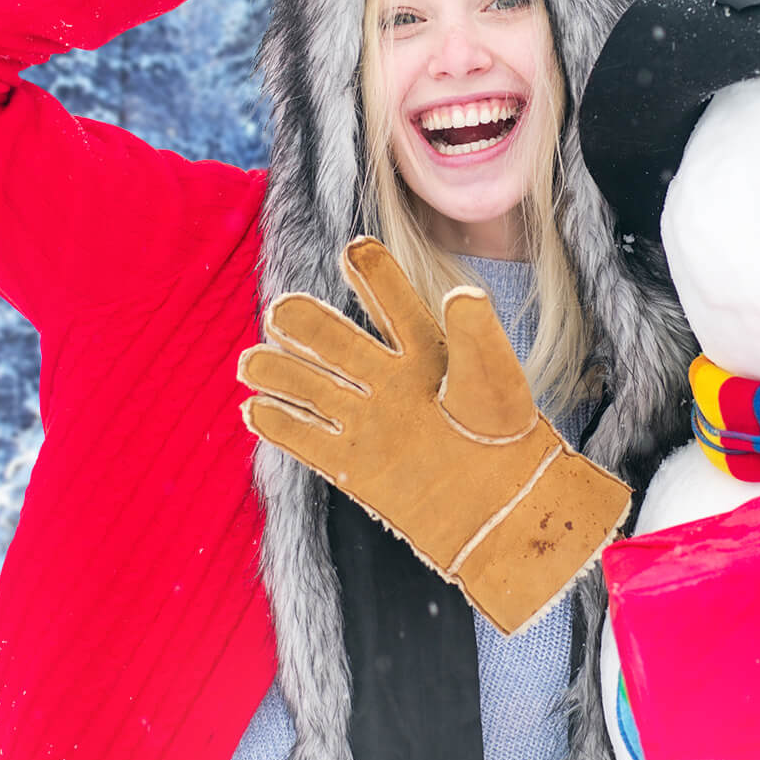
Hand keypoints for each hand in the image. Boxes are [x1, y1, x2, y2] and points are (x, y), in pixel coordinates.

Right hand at [238, 236, 633, 632]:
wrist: (505, 510)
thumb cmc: (508, 438)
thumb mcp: (497, 378)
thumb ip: (477, 335)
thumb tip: (462, 292)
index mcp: (428, 351)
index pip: (394, 304)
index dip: (375, 276)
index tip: (355, 250)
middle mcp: (392, 381)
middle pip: (338, 343)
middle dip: (308, 325)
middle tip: (282, 310)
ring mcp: (371, 422)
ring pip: (314, 389)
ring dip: (281, 374)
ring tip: (250, 362)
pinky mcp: (356, 466)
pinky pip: (308, 441)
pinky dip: (281, 425)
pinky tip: (255, 410)